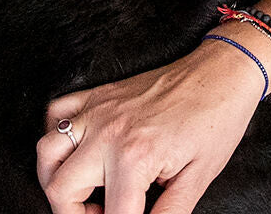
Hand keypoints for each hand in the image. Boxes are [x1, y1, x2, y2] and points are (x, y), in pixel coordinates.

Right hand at [36, 40, 264, 213]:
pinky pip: (57, 112)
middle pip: (60, 190)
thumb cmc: (218, 120)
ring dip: (58, 179)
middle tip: (107, 213)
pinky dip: (57, 134)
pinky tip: (80, 150)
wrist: (225, 70)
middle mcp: (109, 131)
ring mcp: (100, 108)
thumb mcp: (199, 178)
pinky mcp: (101, 93)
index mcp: (134, 156)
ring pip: (46, 151)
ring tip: (86, 190)